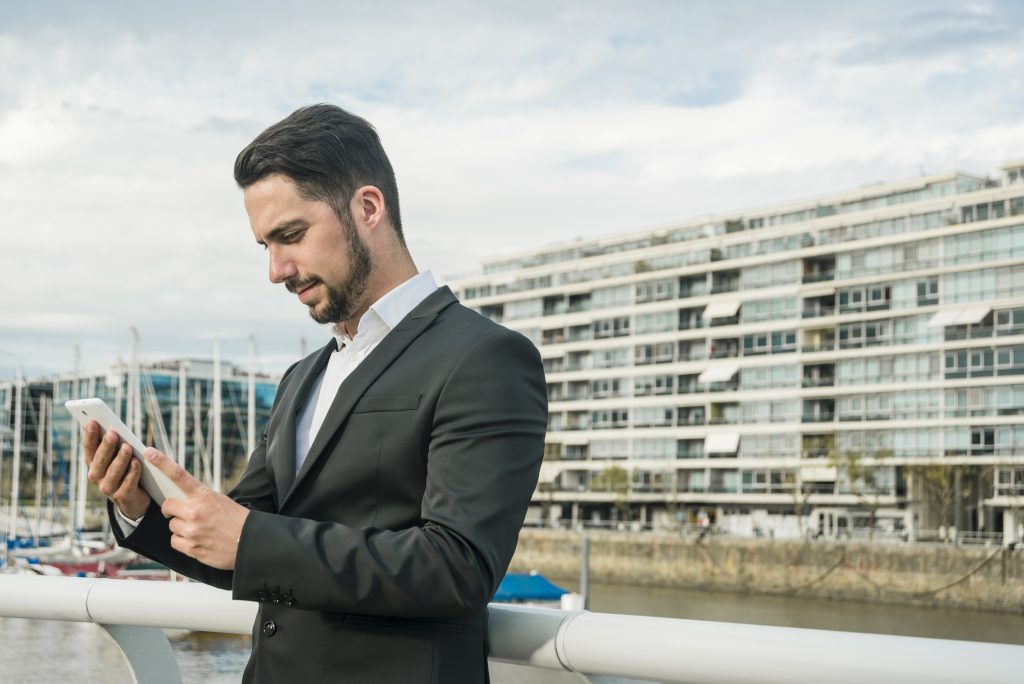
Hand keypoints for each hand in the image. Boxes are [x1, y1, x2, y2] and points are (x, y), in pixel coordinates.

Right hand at [83, 421, 150, 519]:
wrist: (134, 498)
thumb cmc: (125, 470)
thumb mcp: (116, 455)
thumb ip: (109, 442)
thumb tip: (101, 423)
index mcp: (93, 463)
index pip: (89, 448)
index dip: (90, 435)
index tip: (93, 421)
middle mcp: (97, 476)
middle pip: (100, 460)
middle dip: (106, 446)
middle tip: (112, 433)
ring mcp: (108, 488)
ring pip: (114, 472)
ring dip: (120, 458)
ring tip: (127, 447)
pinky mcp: (122, 496)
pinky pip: (128, 483)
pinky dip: (133, 472)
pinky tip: (137, 462)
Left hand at [145, 448, 249, 569]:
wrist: (251, 542)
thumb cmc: (235, 519)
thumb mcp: (219, 501)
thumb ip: (198, 499)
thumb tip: (177, 500)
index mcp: (204, 495)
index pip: (178, 475)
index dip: (161, 462)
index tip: (148, 452)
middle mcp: (195, 512)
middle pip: (168, 507)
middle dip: (172, 510)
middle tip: (182, 513)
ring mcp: (193, 531)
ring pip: (172, 525)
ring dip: (180, 527)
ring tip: (198, 529)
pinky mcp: (192, 547)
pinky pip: (174, 541)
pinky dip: (183, 541)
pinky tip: (197, 540)